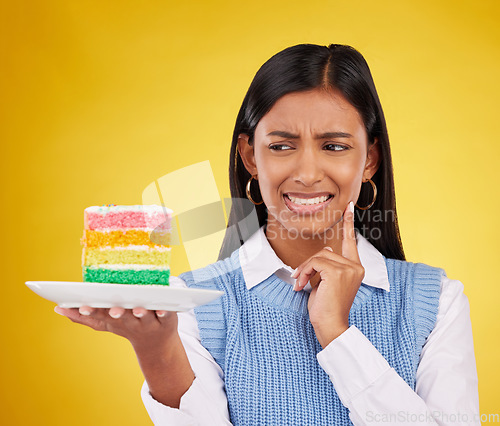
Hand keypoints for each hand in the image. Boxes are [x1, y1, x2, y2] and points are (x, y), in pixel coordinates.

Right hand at [54, 306, 177, 351]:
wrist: (157, 343)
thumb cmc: (128, 325)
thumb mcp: (105, 323)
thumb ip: (83, 317)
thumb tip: (57, 308)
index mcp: (115, 320)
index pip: (101, 315)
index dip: (92, 311)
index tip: (83, 305)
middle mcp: (131, 322)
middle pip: (124, 317)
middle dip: (117, 313)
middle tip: (113, 310)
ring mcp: (150, 321)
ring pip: (145, 316)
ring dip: (140, 313)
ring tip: (138, 309)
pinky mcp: (168, 318)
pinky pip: (167, 314)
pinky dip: (165, 312)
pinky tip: (163, 308)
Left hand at [291, 201, 364, 347]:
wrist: (330, 325)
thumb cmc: (326, 307)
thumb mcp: (326, 283)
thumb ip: (328, 266)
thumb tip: (325, 251)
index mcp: (356, 268)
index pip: (351, 241)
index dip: (349, 223)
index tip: (349, 207)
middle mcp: (355, 266)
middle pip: (326, 251)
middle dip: (308, 264)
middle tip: (299, 280)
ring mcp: (348, 268)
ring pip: (318, 256)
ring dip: (304, 270)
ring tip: (300, 284)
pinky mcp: (338, 272)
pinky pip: (314, 262)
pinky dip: (304, 272)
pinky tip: (302, 285)